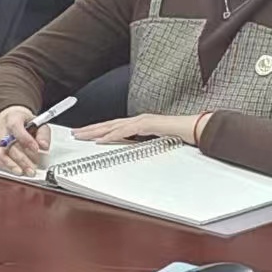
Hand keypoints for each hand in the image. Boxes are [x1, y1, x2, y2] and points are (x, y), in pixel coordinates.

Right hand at [0, 106, 51, 175]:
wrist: (8, 119)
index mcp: (12, 118)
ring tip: (21, 172)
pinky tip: (12, 170)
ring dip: (10, 164)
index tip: (36, 149)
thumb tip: (44, 146)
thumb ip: (43, 134)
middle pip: (7, 144)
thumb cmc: (24, 123)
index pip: (15, 127)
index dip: (25, 139)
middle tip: (32, 168)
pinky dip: (1, 165)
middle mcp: (0, 127)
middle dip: (21, 158)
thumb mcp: (38, 123)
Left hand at [72, 112, 204, 146]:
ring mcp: (142, 120)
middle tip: (76, 133)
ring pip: (113, 126)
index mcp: (138, 124)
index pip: (113, 126)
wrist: (195, 129)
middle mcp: (137, 120)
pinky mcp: (147, 124)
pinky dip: (112, 135)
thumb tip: (131, 150)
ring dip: (96, 131)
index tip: (84, 134)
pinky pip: (126, 130)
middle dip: (90, 129)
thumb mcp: (155, 142)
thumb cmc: (178, 136)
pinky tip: (102, 138)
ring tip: (82, 135)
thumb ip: (142, 144)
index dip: (98, 130)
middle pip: (108, 124)